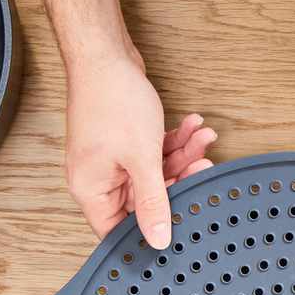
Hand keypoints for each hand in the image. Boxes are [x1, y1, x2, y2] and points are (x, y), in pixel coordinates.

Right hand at [64, 54, 216, 247]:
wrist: (104, 53)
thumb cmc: (111, 100)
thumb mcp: (141, 158)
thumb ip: (154, 202)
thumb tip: (159, 240)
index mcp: (91, 190)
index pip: (119, 230)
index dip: (149, 231)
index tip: (180, 223)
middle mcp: (99, 179)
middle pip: (145, 200)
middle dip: (178, 178)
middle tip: (203, 166)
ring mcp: (111, 159)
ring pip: (155, 173)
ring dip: (183, 155)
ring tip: (203, 138)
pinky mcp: (124, 142)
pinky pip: (153, 153)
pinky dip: (174, 141)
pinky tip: (192, 127)